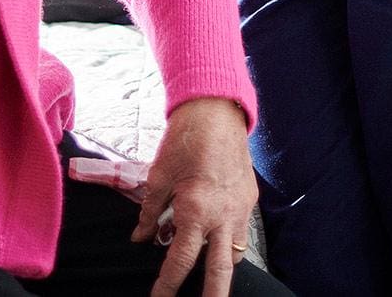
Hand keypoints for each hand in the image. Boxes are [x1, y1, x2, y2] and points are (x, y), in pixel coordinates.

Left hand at [133, 98, 257, 296]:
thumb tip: (141, 237)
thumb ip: (151, 211)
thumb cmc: (184, 140)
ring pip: (234, 254)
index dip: (168, 284)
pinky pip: (240, 232)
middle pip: (220, 272)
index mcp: (196, 211)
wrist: (216, 112)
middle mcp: (222, 217)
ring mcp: (241, 210)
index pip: (181, 260)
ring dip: (221, 268)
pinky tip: (217, 242)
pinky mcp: (250, 200)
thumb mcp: (159, 175)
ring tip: (208, 280)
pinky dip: (229, 242)